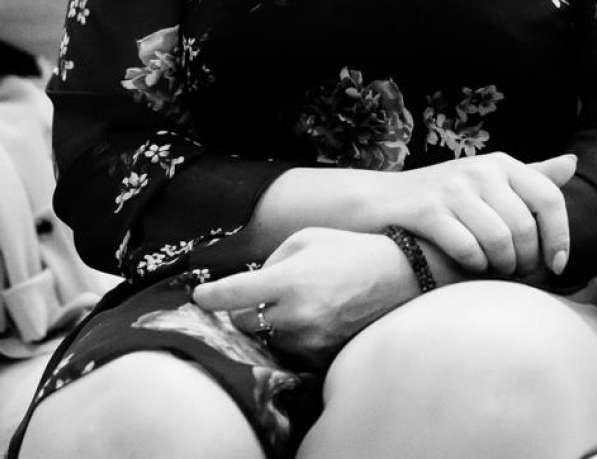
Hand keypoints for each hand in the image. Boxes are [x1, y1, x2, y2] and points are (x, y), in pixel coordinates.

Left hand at [191, 227, 415, 364]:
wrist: (397, 277)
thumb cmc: (346, 250)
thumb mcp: (303, 240)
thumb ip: (269, 263)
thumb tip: (248, 287)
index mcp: (287, 280)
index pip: (231, 296)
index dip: (209, 296)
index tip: (199, 295)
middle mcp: (296, 315)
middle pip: (242, 323)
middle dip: (243, 308)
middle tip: (259, 295)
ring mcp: (310, 340)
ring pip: (266, 338)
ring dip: (269, 324)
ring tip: (297, 303)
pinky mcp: (322, 355)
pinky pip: (290, 349)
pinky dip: (291, 336)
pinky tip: (310, 318)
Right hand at [376, 152, 576, 277]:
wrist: (381, 201)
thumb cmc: (444, 198)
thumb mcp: (489, 181)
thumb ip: (530, 176)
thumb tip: (573, 164)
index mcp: (501, 164)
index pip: (549, 197)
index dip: (559, 235)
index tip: (556, 264)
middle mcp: (479, 170)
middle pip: (524, 226)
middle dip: (526, 260)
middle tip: (516, 272)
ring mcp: (452, 188)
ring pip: (499, 240)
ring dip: (502, 266)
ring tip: (495, 271)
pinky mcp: (427, 210)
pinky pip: (468, 247)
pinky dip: (475, 265)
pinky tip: (471, 266)